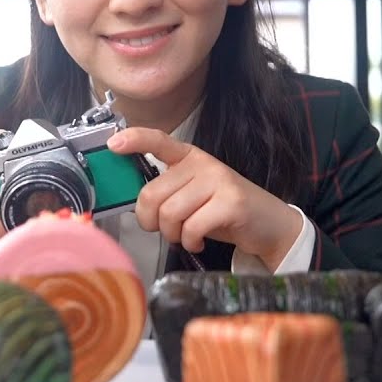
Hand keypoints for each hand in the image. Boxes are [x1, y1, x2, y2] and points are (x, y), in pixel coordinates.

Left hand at [107, 128, 303, 268]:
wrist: (268, 224)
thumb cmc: (224, 211)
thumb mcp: (193, 194)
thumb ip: (168, 192)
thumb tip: (138, 206)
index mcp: (189, 158)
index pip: (158, 140)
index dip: (134, 140)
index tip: (113, 143)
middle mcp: (202, 164)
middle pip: (153, 194)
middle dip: (152, 221)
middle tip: (164, 229)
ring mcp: (218, 181)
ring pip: (170, 214)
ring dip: (173, 235)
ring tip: (186, 236)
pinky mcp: (231, 203)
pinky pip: (192, 227)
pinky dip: (190, 241)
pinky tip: (198, 241)